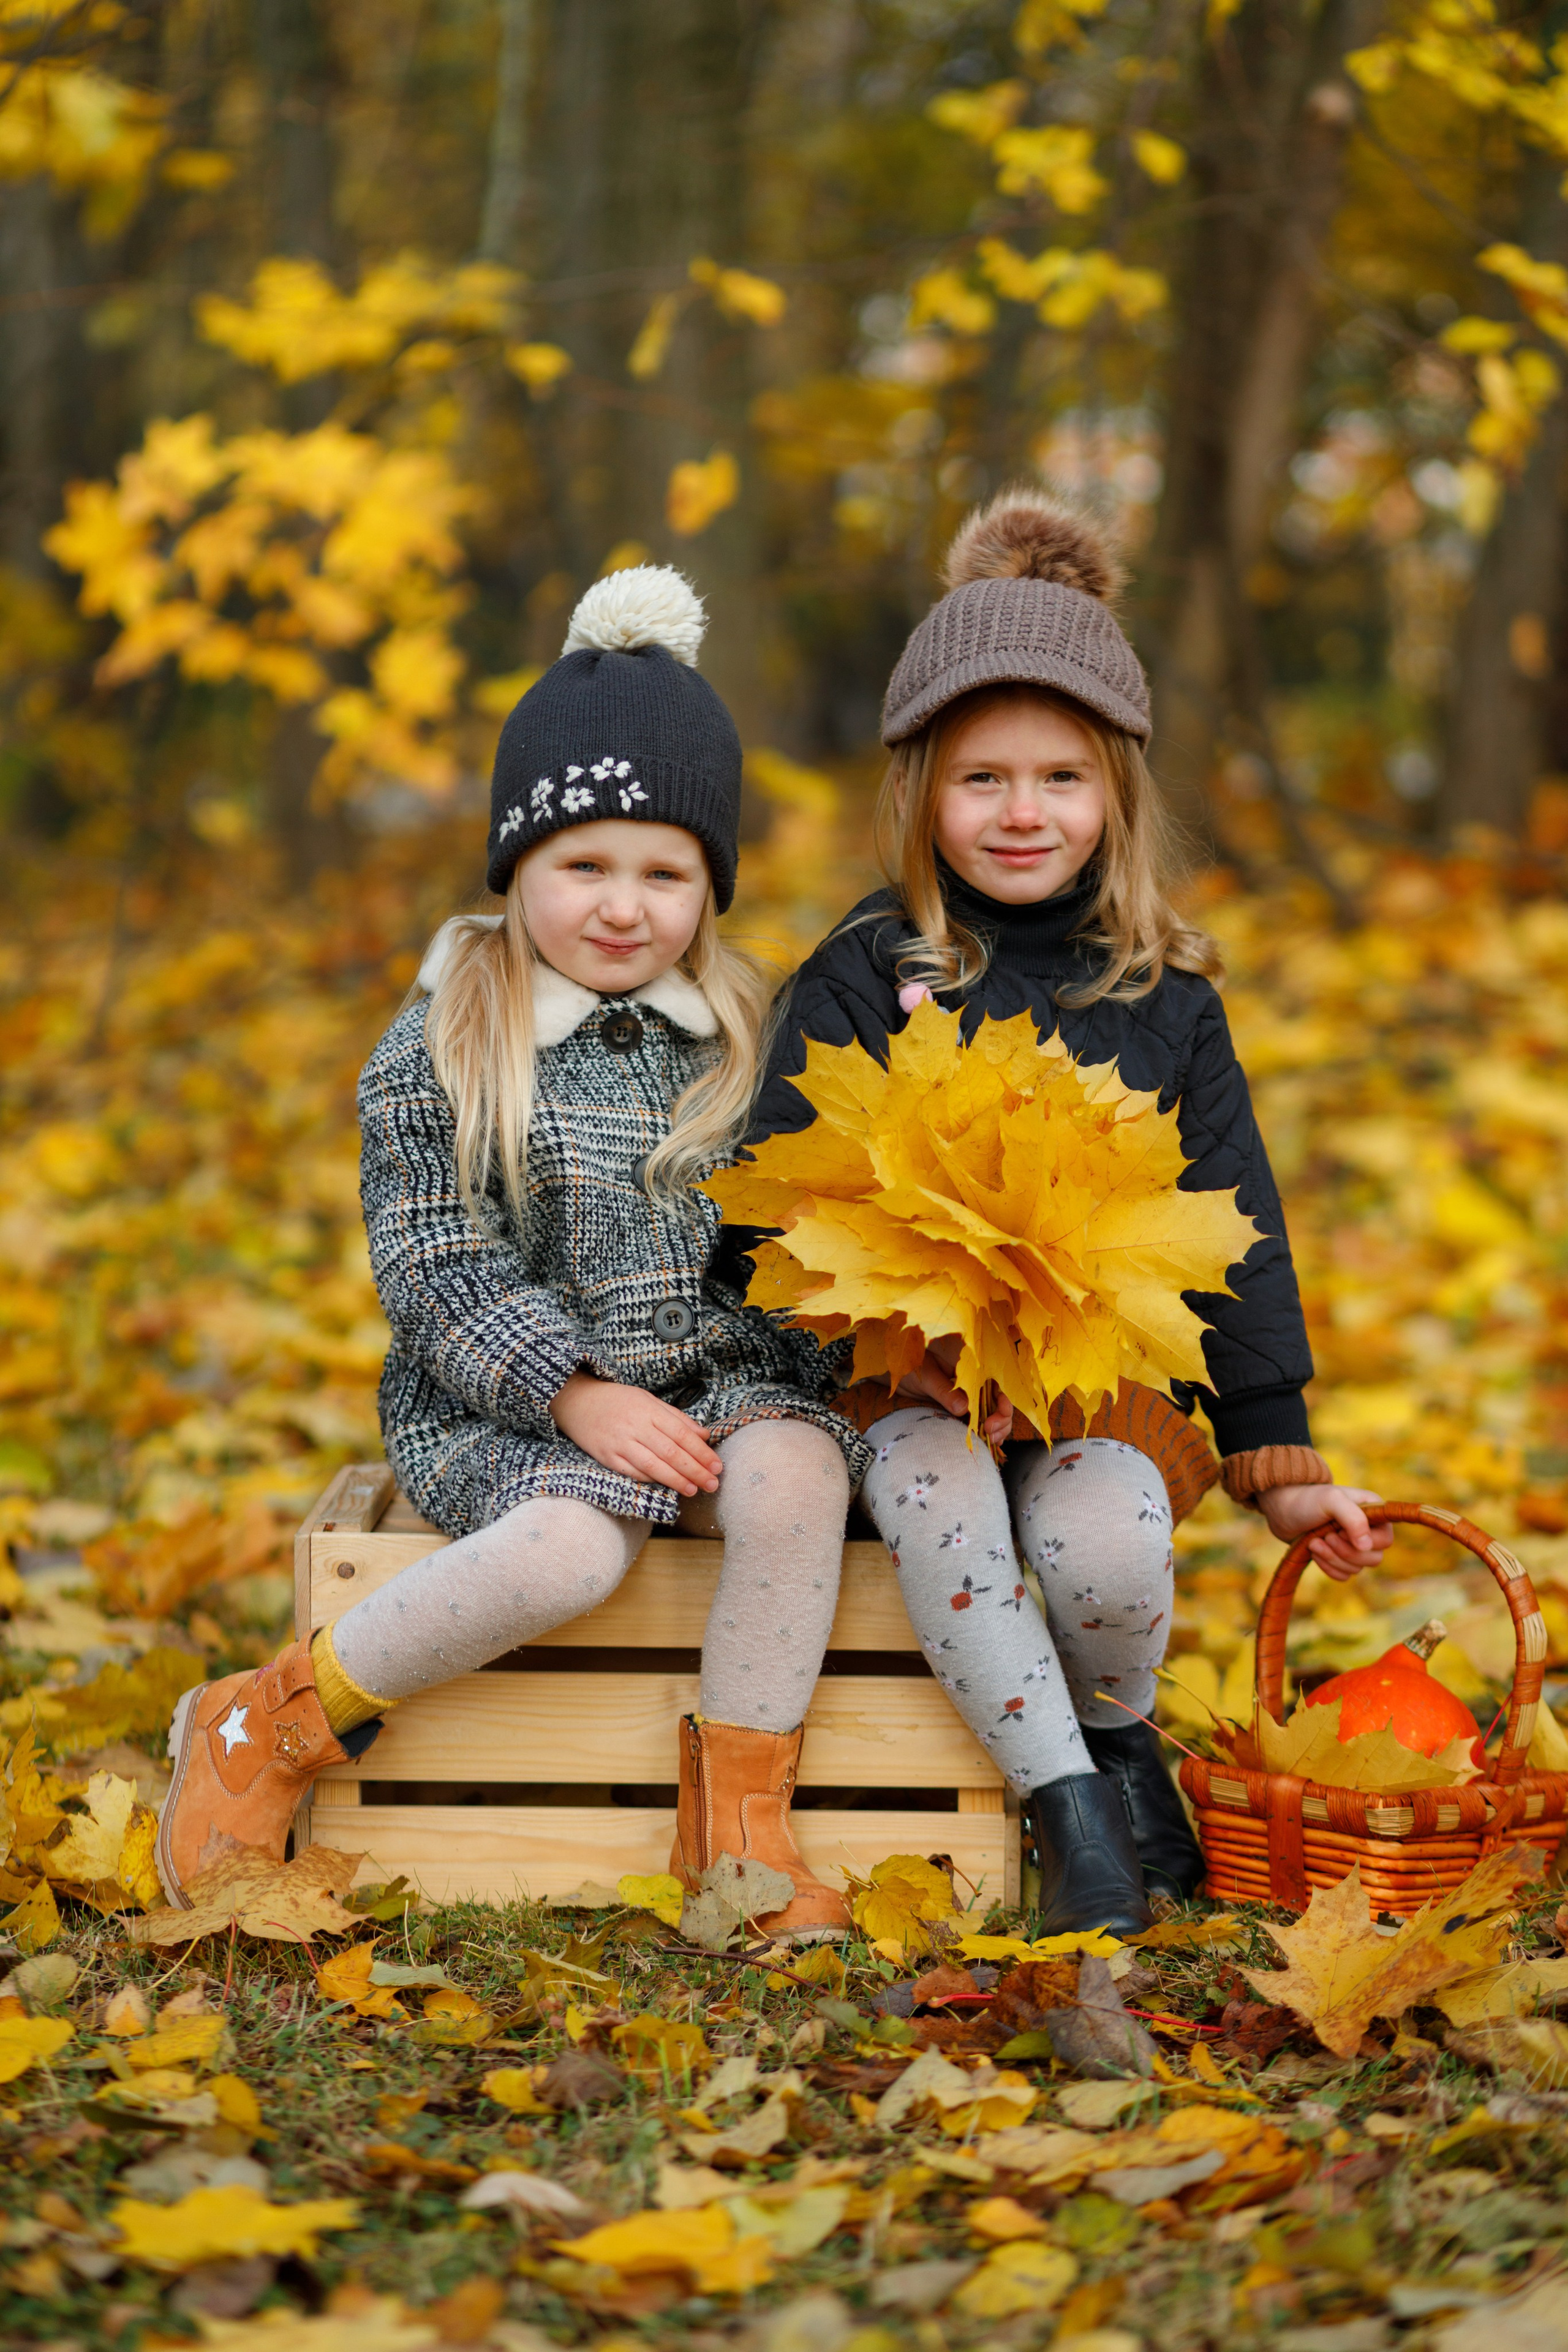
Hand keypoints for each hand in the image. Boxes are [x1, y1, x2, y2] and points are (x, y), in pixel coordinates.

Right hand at [550, 1372, 720, 1497]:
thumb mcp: (648, 1400)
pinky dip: (651, 1480)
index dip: (701, 1452)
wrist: (577, 1401)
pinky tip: (666, 1487)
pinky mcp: (606, 1456)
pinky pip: (632, 1471)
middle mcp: (636, 1426)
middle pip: (671, 1452)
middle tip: (712, 1483)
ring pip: (653, 1465)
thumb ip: (676, 1418)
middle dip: (695, 1470)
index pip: (682, 1434)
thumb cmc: (617, 1400)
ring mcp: (620, 1443)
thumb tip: (704, 1435)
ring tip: (694, 1490)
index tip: (717, 1465)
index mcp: (649, 1410)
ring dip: (676, 1480)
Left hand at [895, 1338, 1013, 1445]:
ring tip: (990, 1441)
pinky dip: (989, 1429)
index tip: (990, 1423)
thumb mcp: (925, 1375)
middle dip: (1002, 1419)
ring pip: (995, 1409)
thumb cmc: (908, 1365)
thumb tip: (964, 1409)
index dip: (1002, 1404)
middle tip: (990, 1435)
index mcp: (971, 1364)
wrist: (895, 1369)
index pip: (998, 1382)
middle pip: (1001, 1399)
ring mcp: (971, 1391)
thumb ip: (944, 1390)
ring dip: (999, 1427)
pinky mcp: (965, 1404)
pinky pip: (983, 1416)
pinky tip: (989, 1441)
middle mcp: (976, 1377)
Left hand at [1256, 1482, 1392, 1579]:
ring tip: (1314, 1541)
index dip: (1364, 1541)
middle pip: (1373, 1559)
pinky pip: (1343, 1575)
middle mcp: (1368, 1529)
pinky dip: (1328, 1567)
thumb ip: (1353, 1518)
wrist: (1282, 1509)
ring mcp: (1353, 1545)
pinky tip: (1313, 1551)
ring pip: (1357, 1568)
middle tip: (1325, 1537)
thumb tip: (1367, 1546)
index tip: (1339, 1531)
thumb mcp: (1331, 1500)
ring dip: (1332, 1558)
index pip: (1384, 1540)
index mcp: (1374, 1512)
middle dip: (1345, 1552)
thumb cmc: (1308, 1500)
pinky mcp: (1339, 1557)